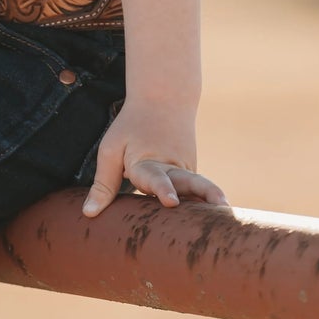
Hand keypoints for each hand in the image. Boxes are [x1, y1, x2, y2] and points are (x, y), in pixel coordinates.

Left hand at [81, 99, 228, 214]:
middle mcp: (173, 168)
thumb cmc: (131, 128)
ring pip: (201, 187)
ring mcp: (188, 170)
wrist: (163, 100)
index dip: (163, 190)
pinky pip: (200, 191)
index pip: (156, 178)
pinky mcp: (194, 173)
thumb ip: (103, 184)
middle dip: (204, 193)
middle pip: (190, 182)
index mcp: (148, 162)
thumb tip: (88, 215)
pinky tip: (221, 219)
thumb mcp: (111, 150)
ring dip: (214, 197)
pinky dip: (208, 202)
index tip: (170, 201)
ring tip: (230, 211)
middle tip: (220, 205)